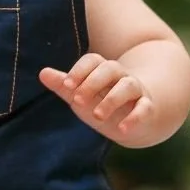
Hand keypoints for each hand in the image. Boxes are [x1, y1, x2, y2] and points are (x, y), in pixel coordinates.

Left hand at [39, 53, 153, 142]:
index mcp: (101, 69)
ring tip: (97, 116)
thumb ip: (63, 85)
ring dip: (112, 99)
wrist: (131, 118)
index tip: (66, 85)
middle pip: (110, 68)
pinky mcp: (147, 107)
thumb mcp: (80, 94)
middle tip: (78, 101)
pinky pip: (145, 107)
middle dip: (93, 83)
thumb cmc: (100, 101)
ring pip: (127, 86)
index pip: (92, 60)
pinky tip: (122, 129)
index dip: (79, 70)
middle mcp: (120, 75)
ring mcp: (135, 90)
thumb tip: (42, 73)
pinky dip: (135, 117)